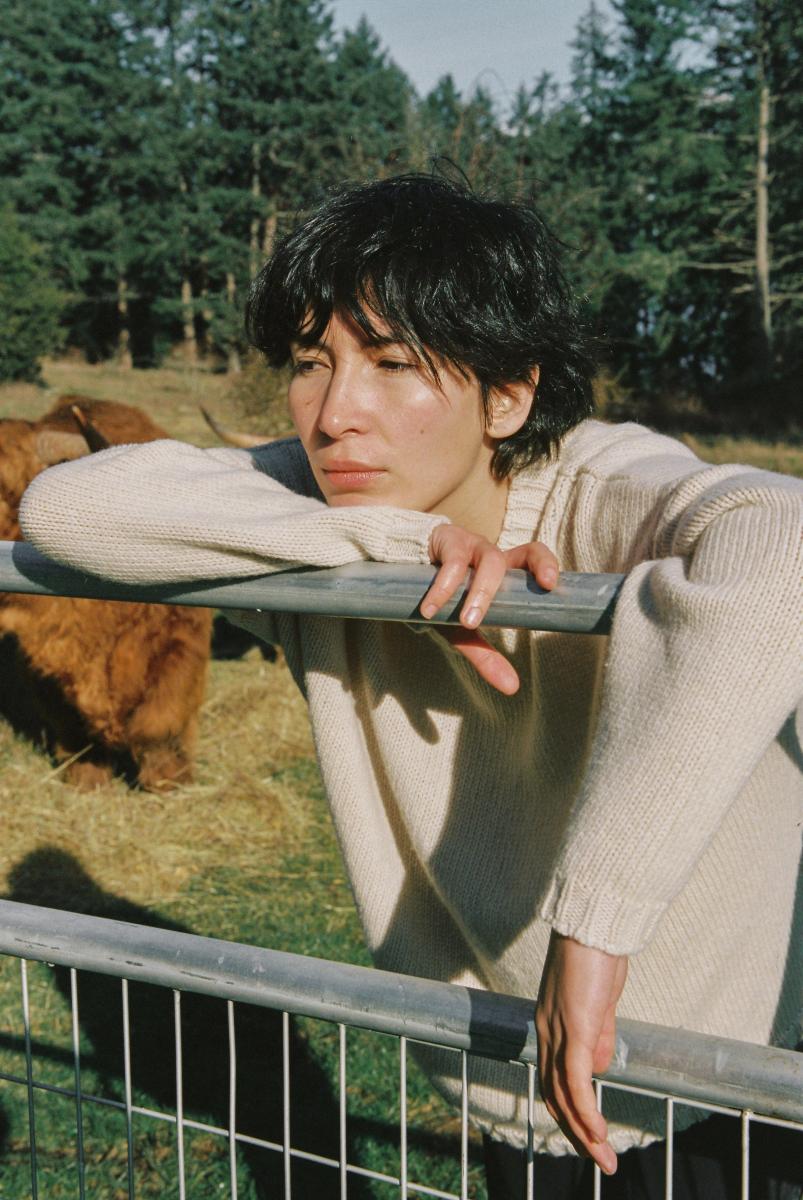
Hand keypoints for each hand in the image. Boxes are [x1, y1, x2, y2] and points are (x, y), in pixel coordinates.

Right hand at [422, 526, 558, 693]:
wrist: (397, 573)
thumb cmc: (441, 601)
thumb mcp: (463, 631)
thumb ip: (486, 657)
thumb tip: (512, 688)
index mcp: (503, 572)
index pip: (533, 557)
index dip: (547, 564)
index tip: (551, 585)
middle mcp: (492, 555)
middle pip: (522, 553)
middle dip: (534, 570)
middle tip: (533, 593)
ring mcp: (471, 544)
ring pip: (490, 560)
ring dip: (481, 593)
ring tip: (466, 623)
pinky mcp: (446, 539)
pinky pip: (453, 562)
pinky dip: (443, 588)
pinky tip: (431, 609)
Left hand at [535, 931, 627, 1173]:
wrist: (595, 924)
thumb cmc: (599, 955)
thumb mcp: (600, 1002)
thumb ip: (598, 1034)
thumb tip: (600, 1068)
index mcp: (551, 1024)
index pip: (553, 1079)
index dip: (571, 1111)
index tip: (592, 1136)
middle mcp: (547, 1031)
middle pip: (553, 1094)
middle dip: (577, 1133)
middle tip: (601, 1161)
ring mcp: (558, 1031)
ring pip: (562, 1094)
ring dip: (584, 1132)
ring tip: (605, 1159)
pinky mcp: (575, 1028)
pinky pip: (575, 1080)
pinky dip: (586, 1110)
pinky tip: (598, 1132)